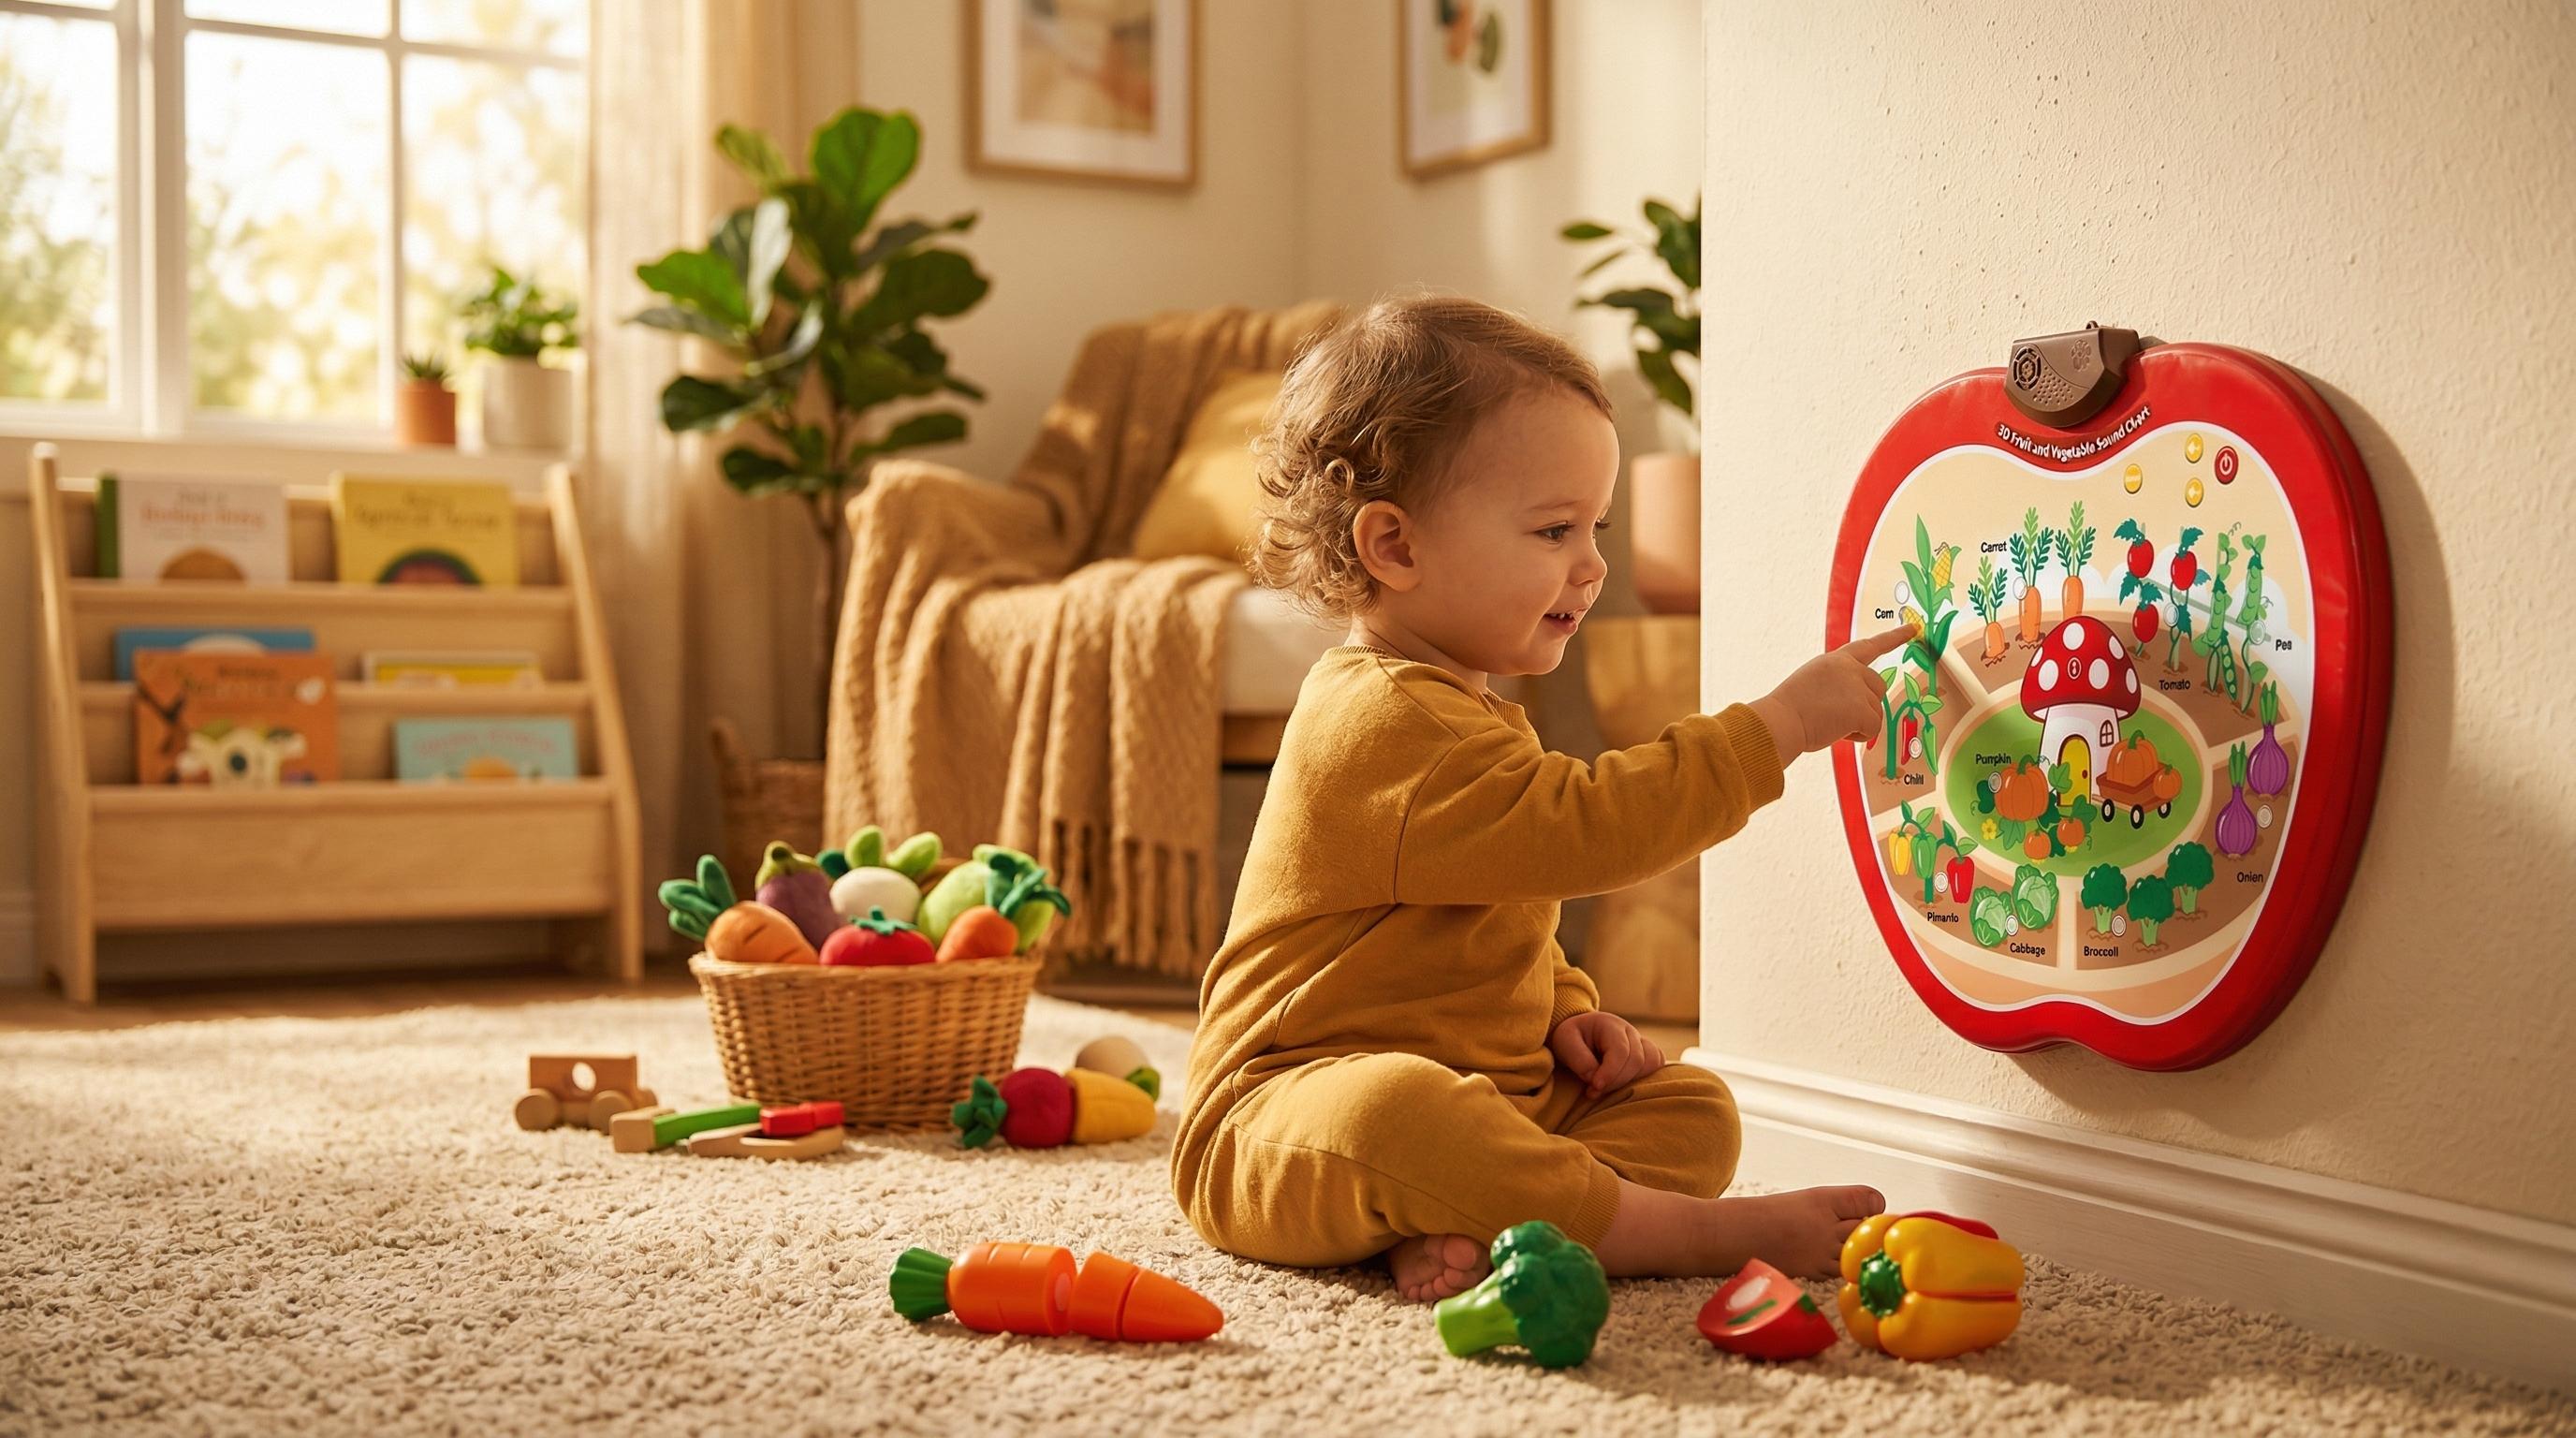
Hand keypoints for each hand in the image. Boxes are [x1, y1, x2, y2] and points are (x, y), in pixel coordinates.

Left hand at [1550, 1011, 1664, 1097]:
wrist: (1576, 1036)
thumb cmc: (1570, 1039)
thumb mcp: (1565, 1042)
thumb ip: (1578, 1059)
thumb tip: (1595, 1078)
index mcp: (1610, 1024)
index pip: (1620, 1050)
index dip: (1610, 1072)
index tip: (1594, 1087)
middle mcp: (1629, 1031)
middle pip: (1636, 1059)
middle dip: (1615, 1081)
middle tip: (1593, 1092)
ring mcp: (1640, 1042)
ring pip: (1650, 1063)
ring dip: (1628, 1082)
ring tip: (1604, 1089)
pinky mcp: (1645, 1054)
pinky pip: (1655, 1065)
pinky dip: (1642, 1079)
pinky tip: (1620, 1086)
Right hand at [1747, 624, 1916, 757]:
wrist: (1780, 721)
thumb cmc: (1789, 710)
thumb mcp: (1813, 683)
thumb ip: (1837, 684)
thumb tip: (1854, 704)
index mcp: (1835, 661)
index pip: (1870, 646)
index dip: (1893, 638)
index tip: (1913, 629)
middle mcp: (1850, 669)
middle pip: (1878, 687)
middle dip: (1866, 704)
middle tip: (1837, 715)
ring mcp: (1857, 687)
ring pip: (1876, 711)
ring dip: (1857, 723)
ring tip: (1829, 723)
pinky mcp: (1862, 709)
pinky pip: (1873, 728)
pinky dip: (1858, 736)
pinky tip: (1836, 732)